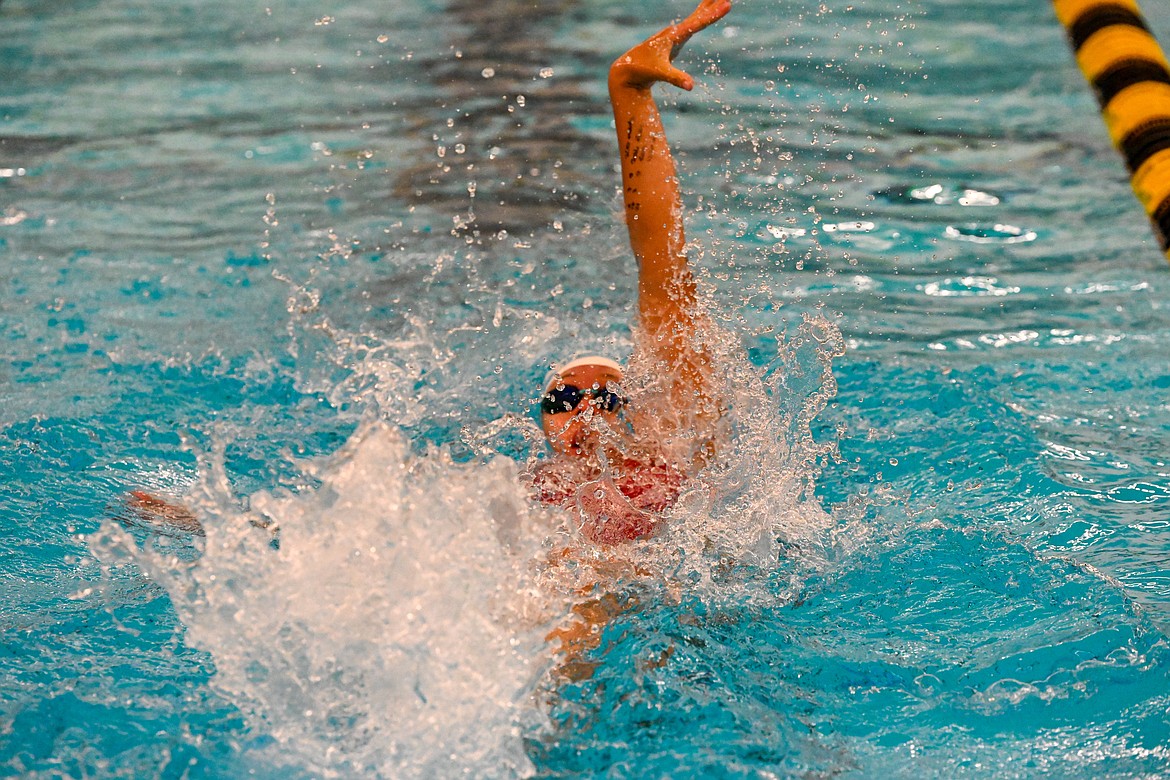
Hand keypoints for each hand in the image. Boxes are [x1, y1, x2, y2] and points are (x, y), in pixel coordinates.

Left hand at [610, 0, 731, 90]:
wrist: (627, 70)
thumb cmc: (642, 70)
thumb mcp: (660, 73)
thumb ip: (676, 78)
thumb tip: (691, 86)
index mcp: (673, 36)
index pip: (698, 23)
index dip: (713, 15)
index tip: (727, 4)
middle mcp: (674, 33)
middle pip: (697, 16)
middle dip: (711, 5)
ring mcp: (674, 37)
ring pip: (694, 19)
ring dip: (706, 8)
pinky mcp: (673, 43)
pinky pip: (690, 27)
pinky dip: (698, 19)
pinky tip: (700, 18)